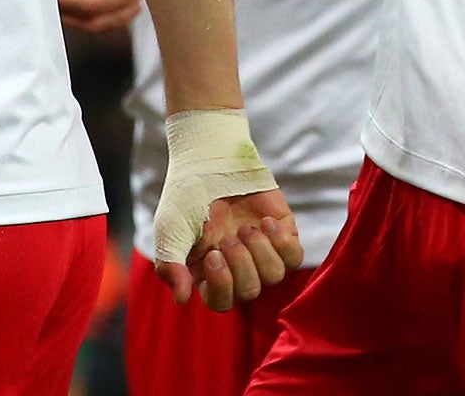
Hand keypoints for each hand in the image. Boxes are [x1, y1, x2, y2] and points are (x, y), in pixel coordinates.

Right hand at [157, 190, 302, 312]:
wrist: (210, 161)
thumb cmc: (186, 198)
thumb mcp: (169, 232)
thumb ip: (171, 267)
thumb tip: (182, 299)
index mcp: (210, 274)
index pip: (222, 303)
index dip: (221, 285)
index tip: (213, 254)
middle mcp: (238, 268)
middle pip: (250, 291)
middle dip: (240, 263)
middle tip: (228, 237)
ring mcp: (262, 251)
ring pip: (275, 276)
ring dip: (260, 252)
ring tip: (246, 228)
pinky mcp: (282, 233)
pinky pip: (295, 256)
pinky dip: (281, 242)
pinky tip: (265, 221)